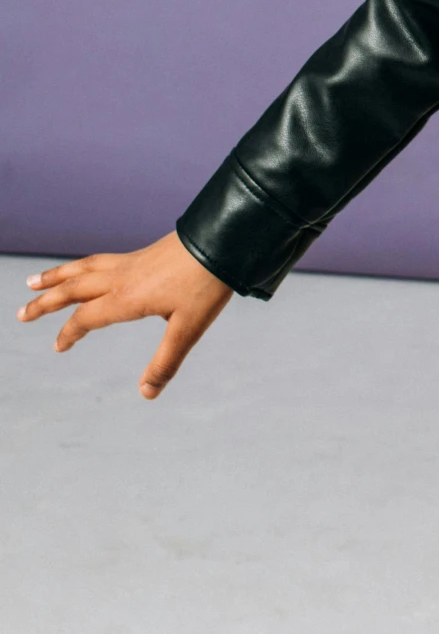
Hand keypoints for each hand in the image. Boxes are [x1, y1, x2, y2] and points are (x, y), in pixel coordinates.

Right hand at [17, 232, 232, 398]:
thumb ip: (166, 362)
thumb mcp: (189, 329)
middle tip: (20, 314)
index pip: (85, 317)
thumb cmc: (206, 284)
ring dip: (56, 277)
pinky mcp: (141, 254)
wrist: (223, 239)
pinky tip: (83, 268)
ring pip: (82, 268)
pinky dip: (81, 265)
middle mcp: (121, 277)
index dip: (69, 333)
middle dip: (45, 302)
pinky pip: (99, 259)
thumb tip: (146, 394)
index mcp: (126, 298)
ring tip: (33, 281)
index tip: (58, 346)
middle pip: (72, 289)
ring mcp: (130, 262)